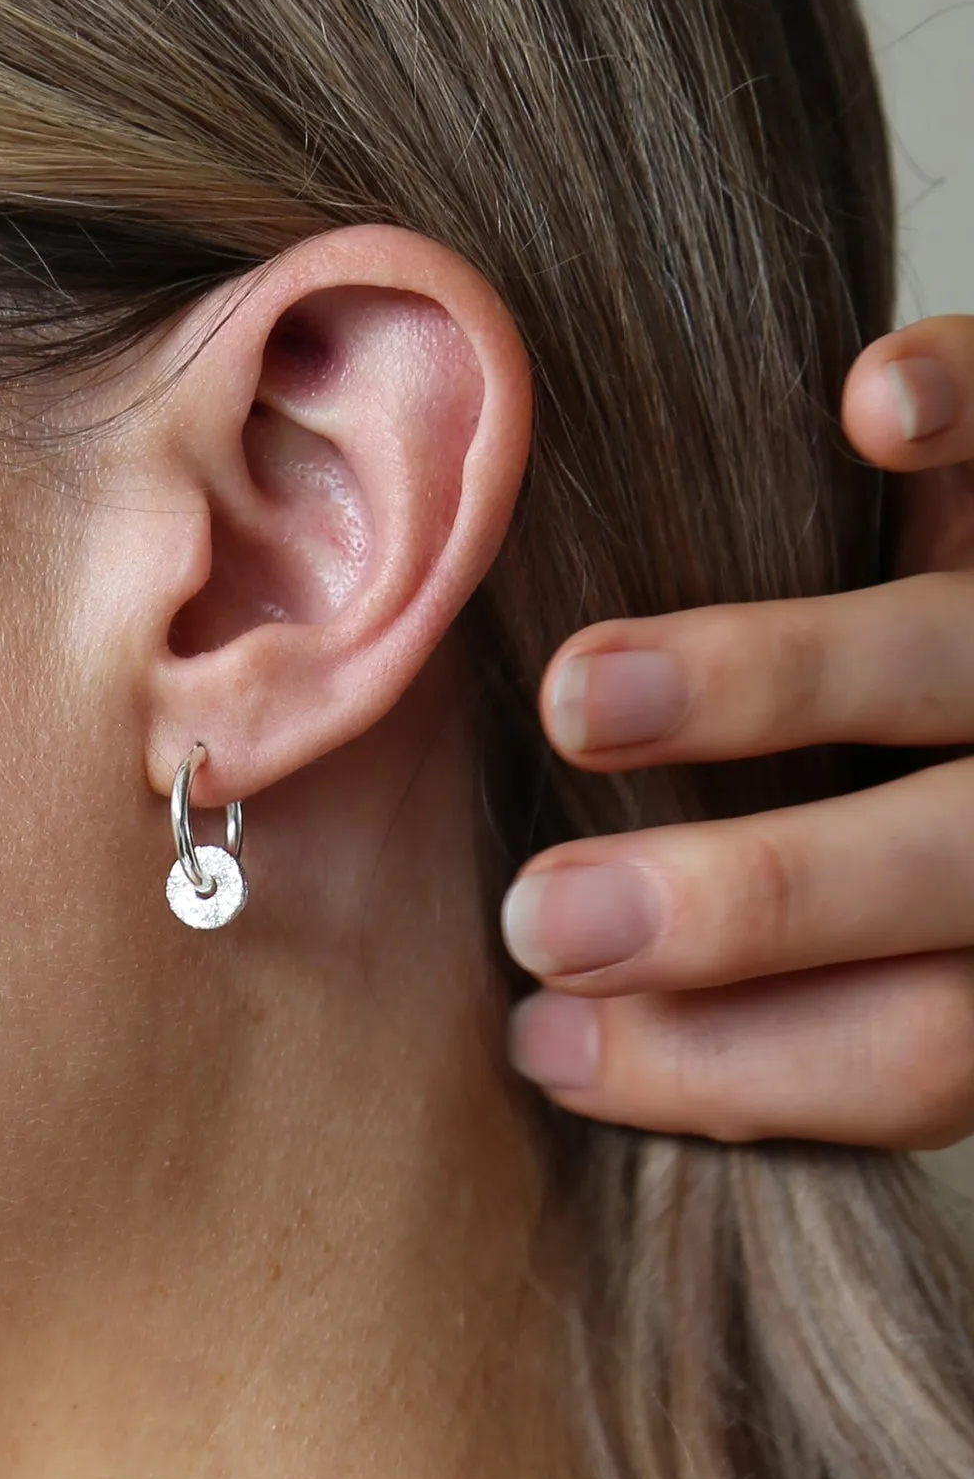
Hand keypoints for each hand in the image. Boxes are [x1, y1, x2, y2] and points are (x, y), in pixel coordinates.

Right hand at [504, 317, 973, 1148]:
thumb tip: (559, 1039)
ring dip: (761, 675)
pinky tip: (870, 408)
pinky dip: (966, 408)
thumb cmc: (921, 859)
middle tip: (546, 917)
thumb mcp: (897, 954)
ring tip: (580, 696)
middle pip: (939, 865)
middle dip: (740, 903)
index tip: (547, 1043)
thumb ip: (794, 995)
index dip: (729, 1070)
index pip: (919, 1045)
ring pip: (946, 652)